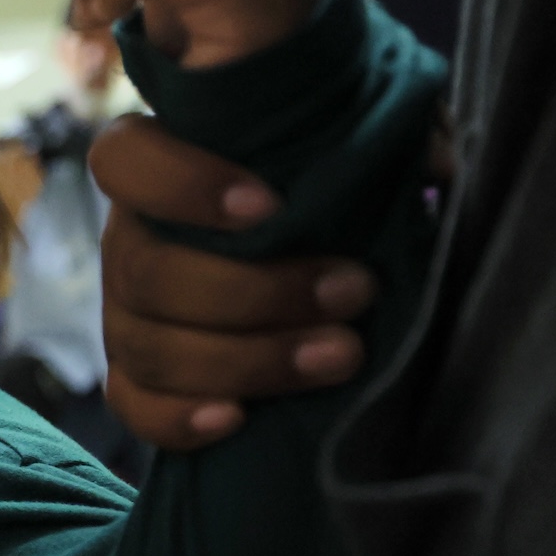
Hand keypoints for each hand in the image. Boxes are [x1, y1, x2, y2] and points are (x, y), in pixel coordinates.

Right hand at [89, 115, 374, 449]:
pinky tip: (236, 419)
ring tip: (343, 356)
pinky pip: (132, 405)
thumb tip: (432, 168)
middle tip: (354, 291)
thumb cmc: (329, 187)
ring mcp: (124, 312)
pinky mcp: (137, 376)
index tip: (270, 206)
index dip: (181, 185)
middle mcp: (128, 237)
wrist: (318, 261)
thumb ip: (386, 136)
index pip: (123, 161)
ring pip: (148, 345)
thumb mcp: (361, 140)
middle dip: (254, 291)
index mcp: (159, 163)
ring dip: (246, 360)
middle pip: (147, 272)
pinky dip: (177, 418)